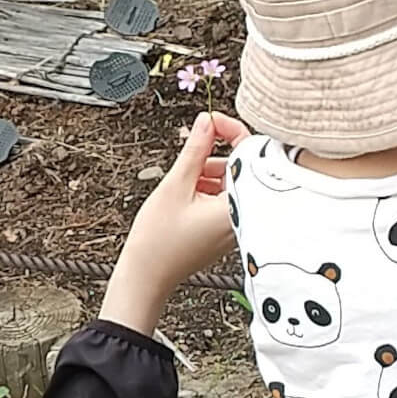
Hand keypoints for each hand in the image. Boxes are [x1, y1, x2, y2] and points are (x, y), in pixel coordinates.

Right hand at [100, 112, 251, 335]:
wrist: (147, 275)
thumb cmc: (158, 241)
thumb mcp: (176, 185)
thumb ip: (195, 149)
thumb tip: (207, 122)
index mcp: (238, 206)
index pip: (250, 155)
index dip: (231, 131)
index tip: (210, 122)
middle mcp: (245, 217)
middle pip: (241, 169)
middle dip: (216, 156)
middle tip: (192, 152)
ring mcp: (237, 225)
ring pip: (232, 184)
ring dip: (210, 173)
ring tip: (184, 182)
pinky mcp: (227, 231)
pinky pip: (226, 200)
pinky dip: (209, 191)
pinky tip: (188, 195)